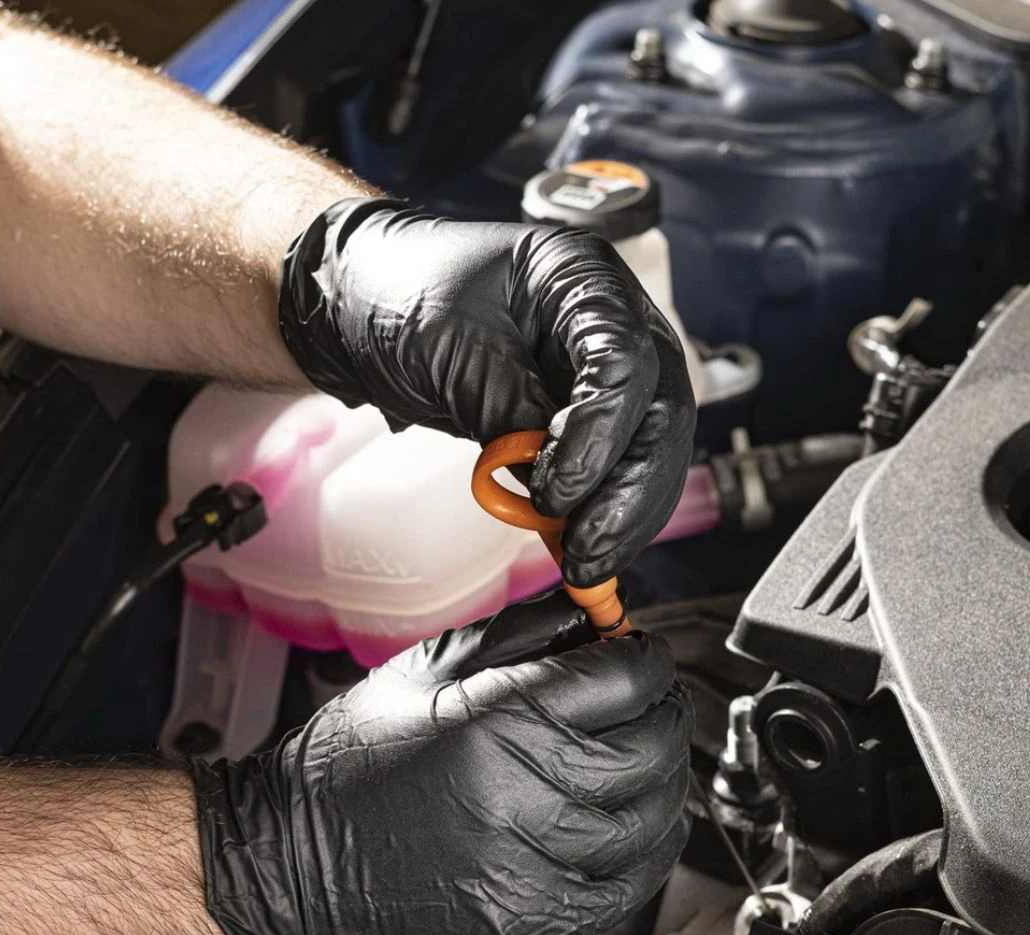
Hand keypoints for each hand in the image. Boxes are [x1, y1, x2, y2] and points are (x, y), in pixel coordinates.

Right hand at [191, 593, 692, 934]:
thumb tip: (592, 613)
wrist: (289, 865)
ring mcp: (528, 871)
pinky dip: (649, 853)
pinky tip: (639, 829)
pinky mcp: (529, 927)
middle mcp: (519, 797)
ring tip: (648, 762)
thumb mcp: (424, 672)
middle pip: (650, 749)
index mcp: (494, 722)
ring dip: (666, 783)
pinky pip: (626, 891)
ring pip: (651, 822)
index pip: (626, 680)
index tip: (645, 657)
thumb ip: (518, 636)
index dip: (650, 660)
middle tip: (653, 703)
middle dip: (665, 714)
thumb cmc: (346, 767)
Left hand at [277, 199, 696, 587]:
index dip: (599, 437)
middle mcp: (613, 322)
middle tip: (587, 550)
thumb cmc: (403, 299)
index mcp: (582, 279)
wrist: (369, 307)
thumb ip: (520, 416)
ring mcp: (608, 369)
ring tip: (585, 560)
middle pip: (660, 415)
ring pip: (654, 450)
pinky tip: (584, 544)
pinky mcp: (591, 413)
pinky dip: (607, 511)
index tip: (554, 492)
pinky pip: (622, 467)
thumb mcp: (457, 356)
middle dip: (630, 493)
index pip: (625, 363)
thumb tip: (565, 490)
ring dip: (626, 514)